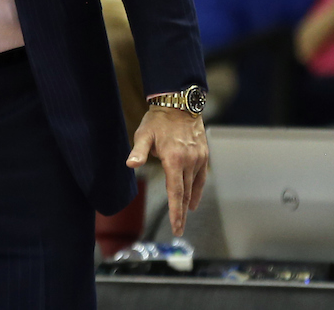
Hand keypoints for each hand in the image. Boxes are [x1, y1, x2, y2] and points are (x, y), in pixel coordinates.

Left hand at [127, 107, 207, 236]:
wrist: (179, 104)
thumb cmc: (158, 120)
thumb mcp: (143, 134)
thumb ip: (138, 152)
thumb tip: (130, 164)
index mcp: (173, 159)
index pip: (176, 192)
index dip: (176, 212)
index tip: (176, 227)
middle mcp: (189, 162)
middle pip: (185, 194)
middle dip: (182, 214)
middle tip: (179, 230)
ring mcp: (198, 159)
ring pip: (194, 187)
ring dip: (188, 203)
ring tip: (183, 217)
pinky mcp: (203, 155)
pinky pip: (201, 177)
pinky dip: (197, 190)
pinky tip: (194, 200)